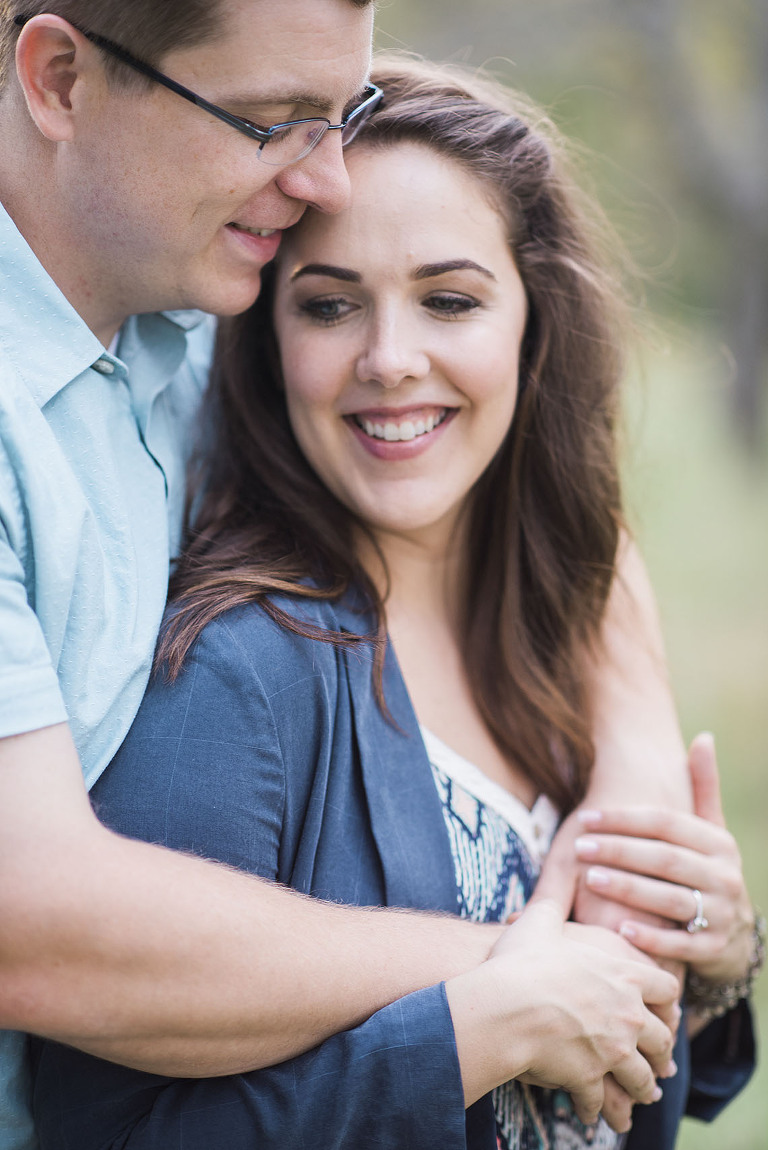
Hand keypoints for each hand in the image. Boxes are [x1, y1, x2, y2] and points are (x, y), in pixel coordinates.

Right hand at [487, 900, 676, 1129]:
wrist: (504, 1006)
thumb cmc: (520, 960)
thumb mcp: (539, 920)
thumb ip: (553, 901)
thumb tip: (550, 883)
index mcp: (623, 974)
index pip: (667, 988)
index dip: (667, 1000)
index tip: (663, 1008)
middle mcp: (629, 1014)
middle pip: (662, 1038)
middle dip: (660, 1050)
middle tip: (657, 1058)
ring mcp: (614, 1050)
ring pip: (643, 1077)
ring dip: (642, 1087)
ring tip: (641, 1094)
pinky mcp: (592, 1078)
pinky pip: (601, 1100)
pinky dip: (598, 1109)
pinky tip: (592, 1113)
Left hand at [575, 733, 753, 986]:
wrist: (737, 938)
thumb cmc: (708, 872)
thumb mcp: (711, 832)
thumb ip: (704, 788)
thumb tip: (704, 736)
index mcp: (718, 843)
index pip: (667, 824)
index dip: (624, 819)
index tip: (585, 817)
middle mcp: (724, 875)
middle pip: (665, 858)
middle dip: (619, 850)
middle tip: (578, 846)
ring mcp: (722, 914)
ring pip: (670, 898)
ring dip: (628, 888)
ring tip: (589, 879)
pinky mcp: (714, 950)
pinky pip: (681, 944)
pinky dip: (651, 936)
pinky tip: (619, 928)